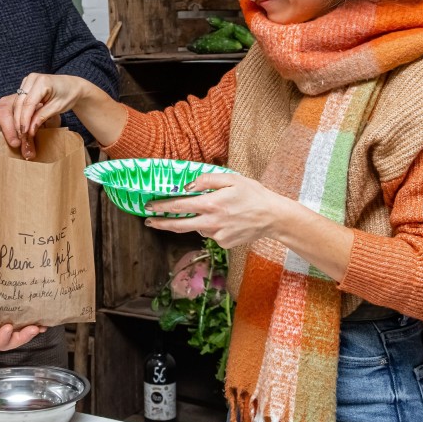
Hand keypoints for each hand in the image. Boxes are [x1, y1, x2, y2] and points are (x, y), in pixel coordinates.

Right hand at [0, 73, 86, 158]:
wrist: (71, 85)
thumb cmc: (68, 95)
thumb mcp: (58, 107)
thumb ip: (43, 116)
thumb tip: (30, 130)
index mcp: (41, 81)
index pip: (28, 103)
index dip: (24, 119)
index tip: (24, 133)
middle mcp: (31, 79)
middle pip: (18, 103)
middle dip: (17, 121)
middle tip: (19, 137)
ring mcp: (26, 82)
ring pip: (15, 103)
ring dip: (15, 119)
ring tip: (18, 134)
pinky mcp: (24, 87)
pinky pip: (17, 102)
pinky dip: (17, 115)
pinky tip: (19, 126)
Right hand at [0, 266, 46, 354]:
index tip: (7, 328)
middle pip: (4, 343)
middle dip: (19, 339)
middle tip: (32, 329)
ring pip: (13, 335)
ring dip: (26, 333)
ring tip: (39, 326)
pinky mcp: (3, 313)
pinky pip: (16, 323)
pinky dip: (28, 323)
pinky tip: (39, 320)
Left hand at [143, 171, 292, 248]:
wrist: (273, 217)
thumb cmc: (253, 194)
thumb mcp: (232, 178)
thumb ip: (207, 180)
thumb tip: (188, 185)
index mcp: (212, 204)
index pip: (179, 206)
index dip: (161, 207)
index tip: (149, 206)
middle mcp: (212, 222)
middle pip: (179, 225)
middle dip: (161, 223)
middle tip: (149, 221)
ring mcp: (217, 235)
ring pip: (197, 228)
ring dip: (194, 220)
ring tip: (211, 210)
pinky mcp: (224, 243)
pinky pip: (210, 233)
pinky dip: (211, 225)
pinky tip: (225, 219)